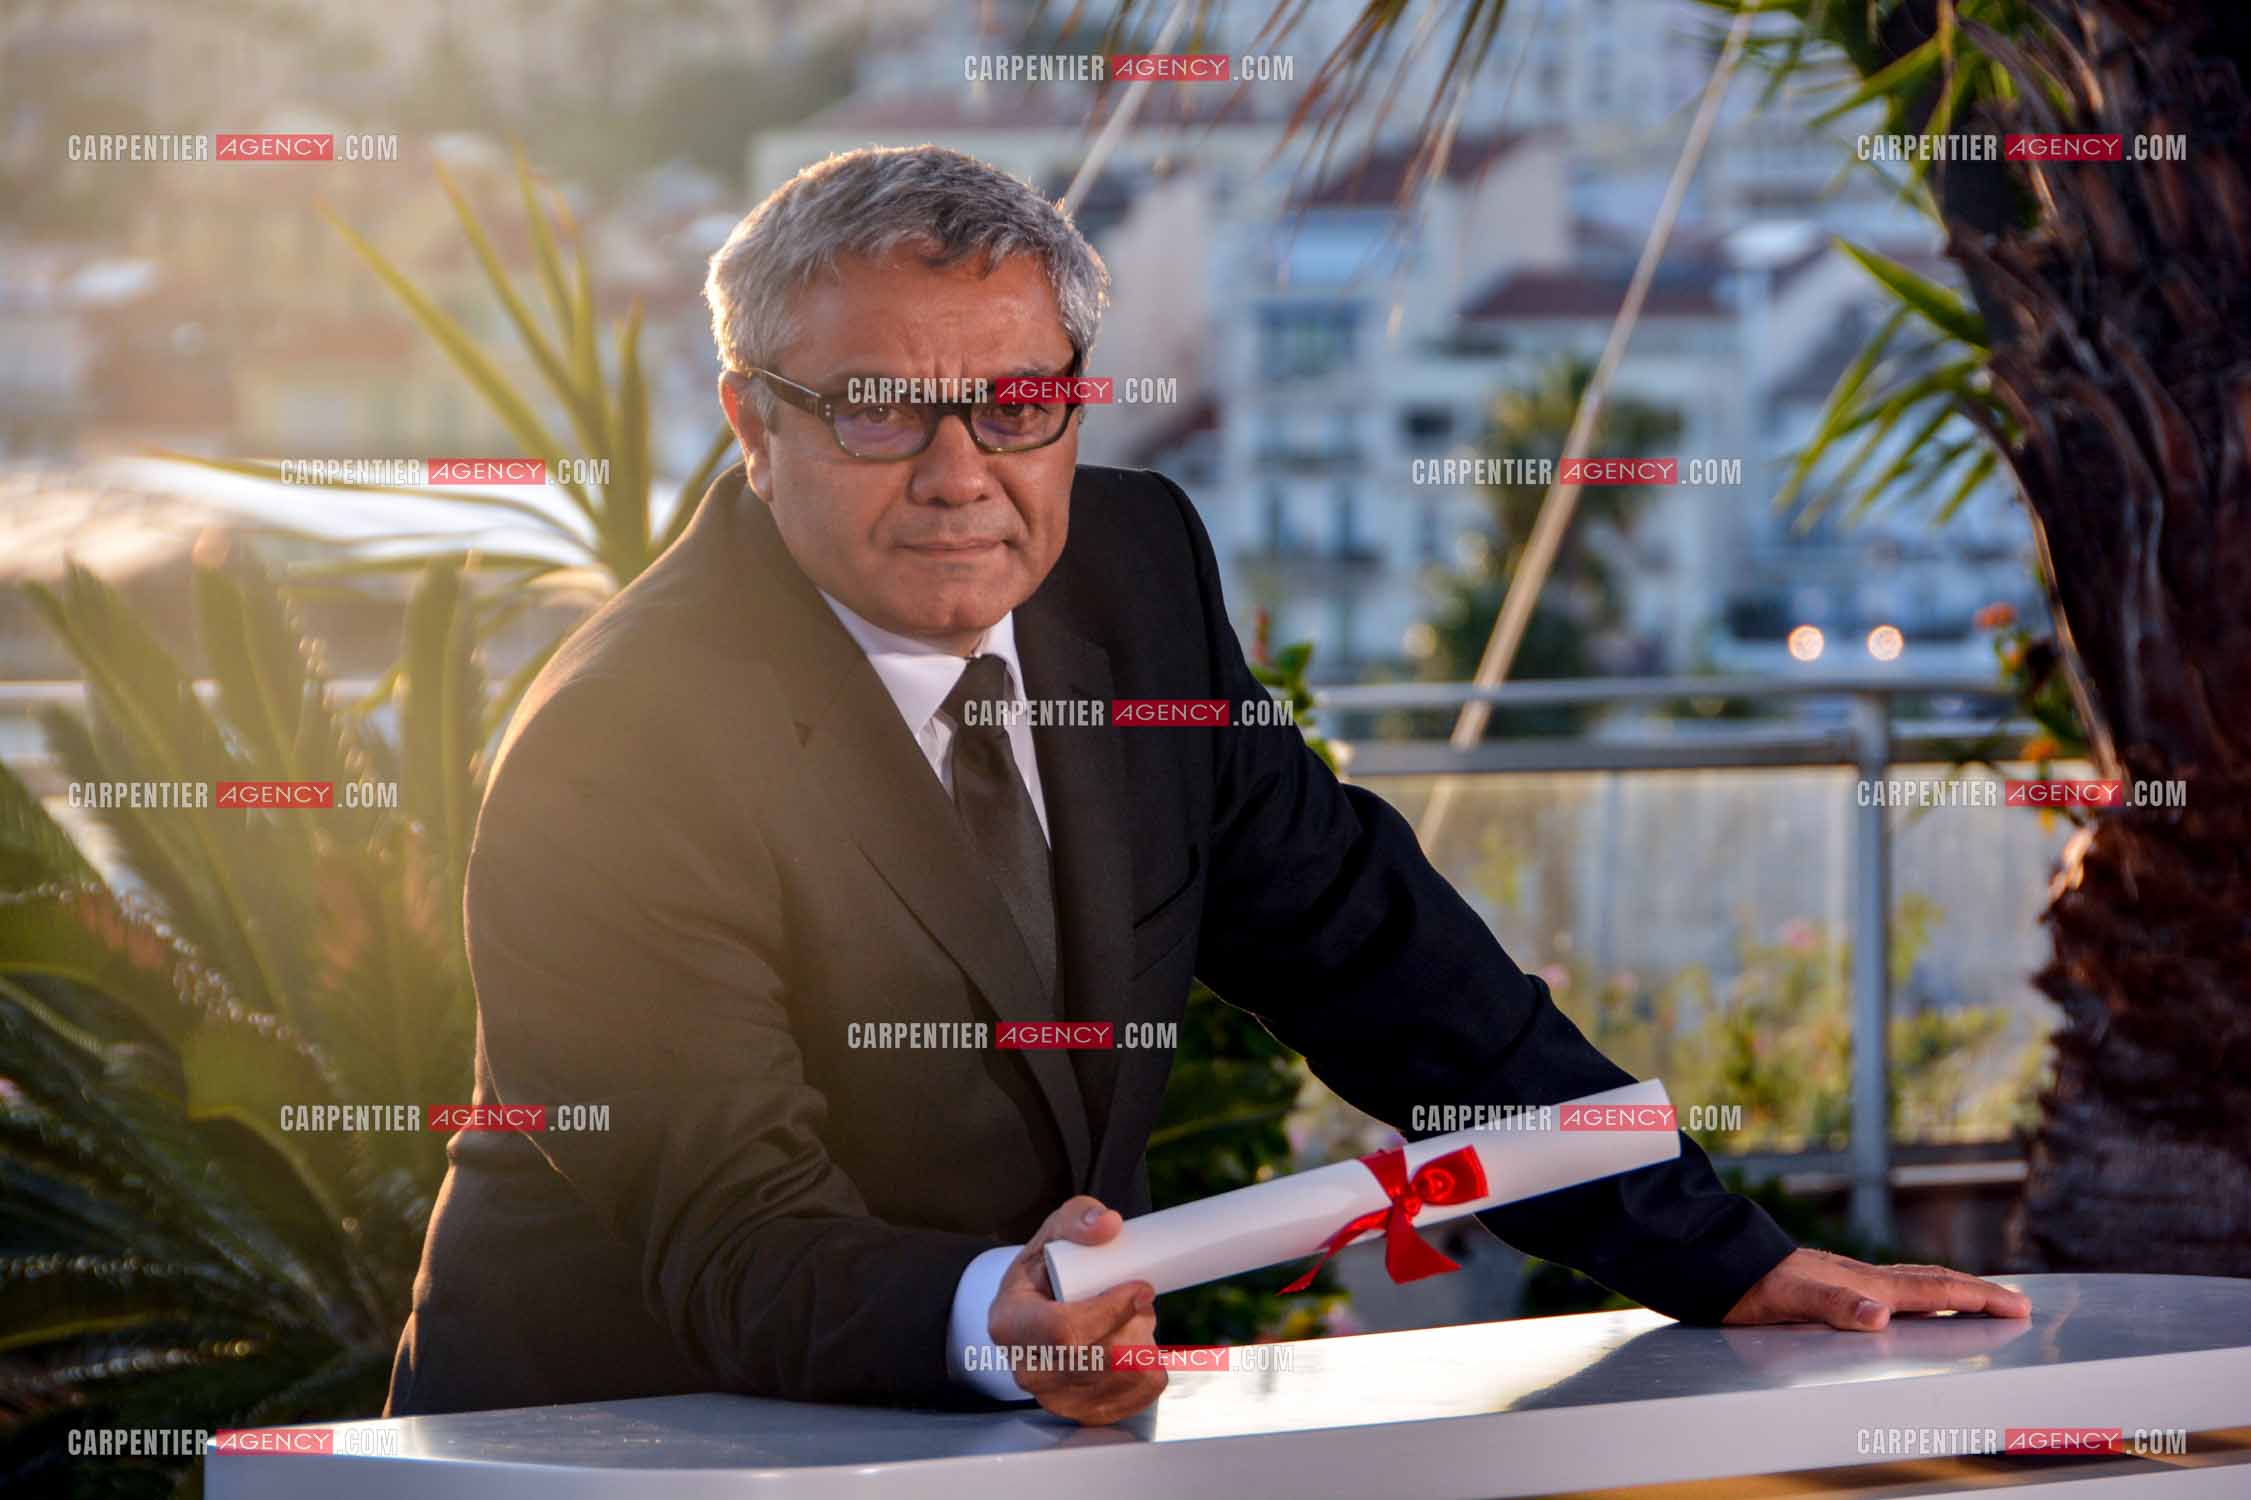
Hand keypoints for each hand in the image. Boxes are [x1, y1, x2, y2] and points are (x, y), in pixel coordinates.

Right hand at [986, 1195, 1163, 1424]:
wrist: (1040, 1309)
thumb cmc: (1046, 1270)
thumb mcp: (1055, 1233)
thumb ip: (1078, 1219)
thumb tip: (1108, 1225)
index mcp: (1009, 1324)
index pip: (1065, 1332)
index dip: (1112, 1311)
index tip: (1140, 1287)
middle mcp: (1027, 1371)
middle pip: (1098, 1361)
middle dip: (1134, 1326)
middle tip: (1141, 1299)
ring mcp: (1055, 1399)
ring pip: (1122, 1380)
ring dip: (1144, 1346)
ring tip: (1134, 1319)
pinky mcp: (1085, 1413)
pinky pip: (1137, 1399)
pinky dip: (1150, 1370)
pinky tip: (1138, 1345)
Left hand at [1725, 1247, 2031, 1329]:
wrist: (1714, 1260)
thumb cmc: (1748, 1284)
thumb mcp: (1787, 1300)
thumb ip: (1833, 1305)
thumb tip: (1880, 1315)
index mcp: (1864, 1284)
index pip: (1934, 1289)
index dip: (1979, 1297)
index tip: (2019, 1305)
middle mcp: (1862, 1276)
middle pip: (1932, 1281)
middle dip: (1976, 1292)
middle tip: (2016, 1302)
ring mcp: (1847, 1276)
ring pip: (1911, 1281)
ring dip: (1948, 1289)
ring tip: (1974, 1299)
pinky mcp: (1830, 1281)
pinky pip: (1888, 1286)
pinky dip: (1913, 1293)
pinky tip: (1905, 1303)